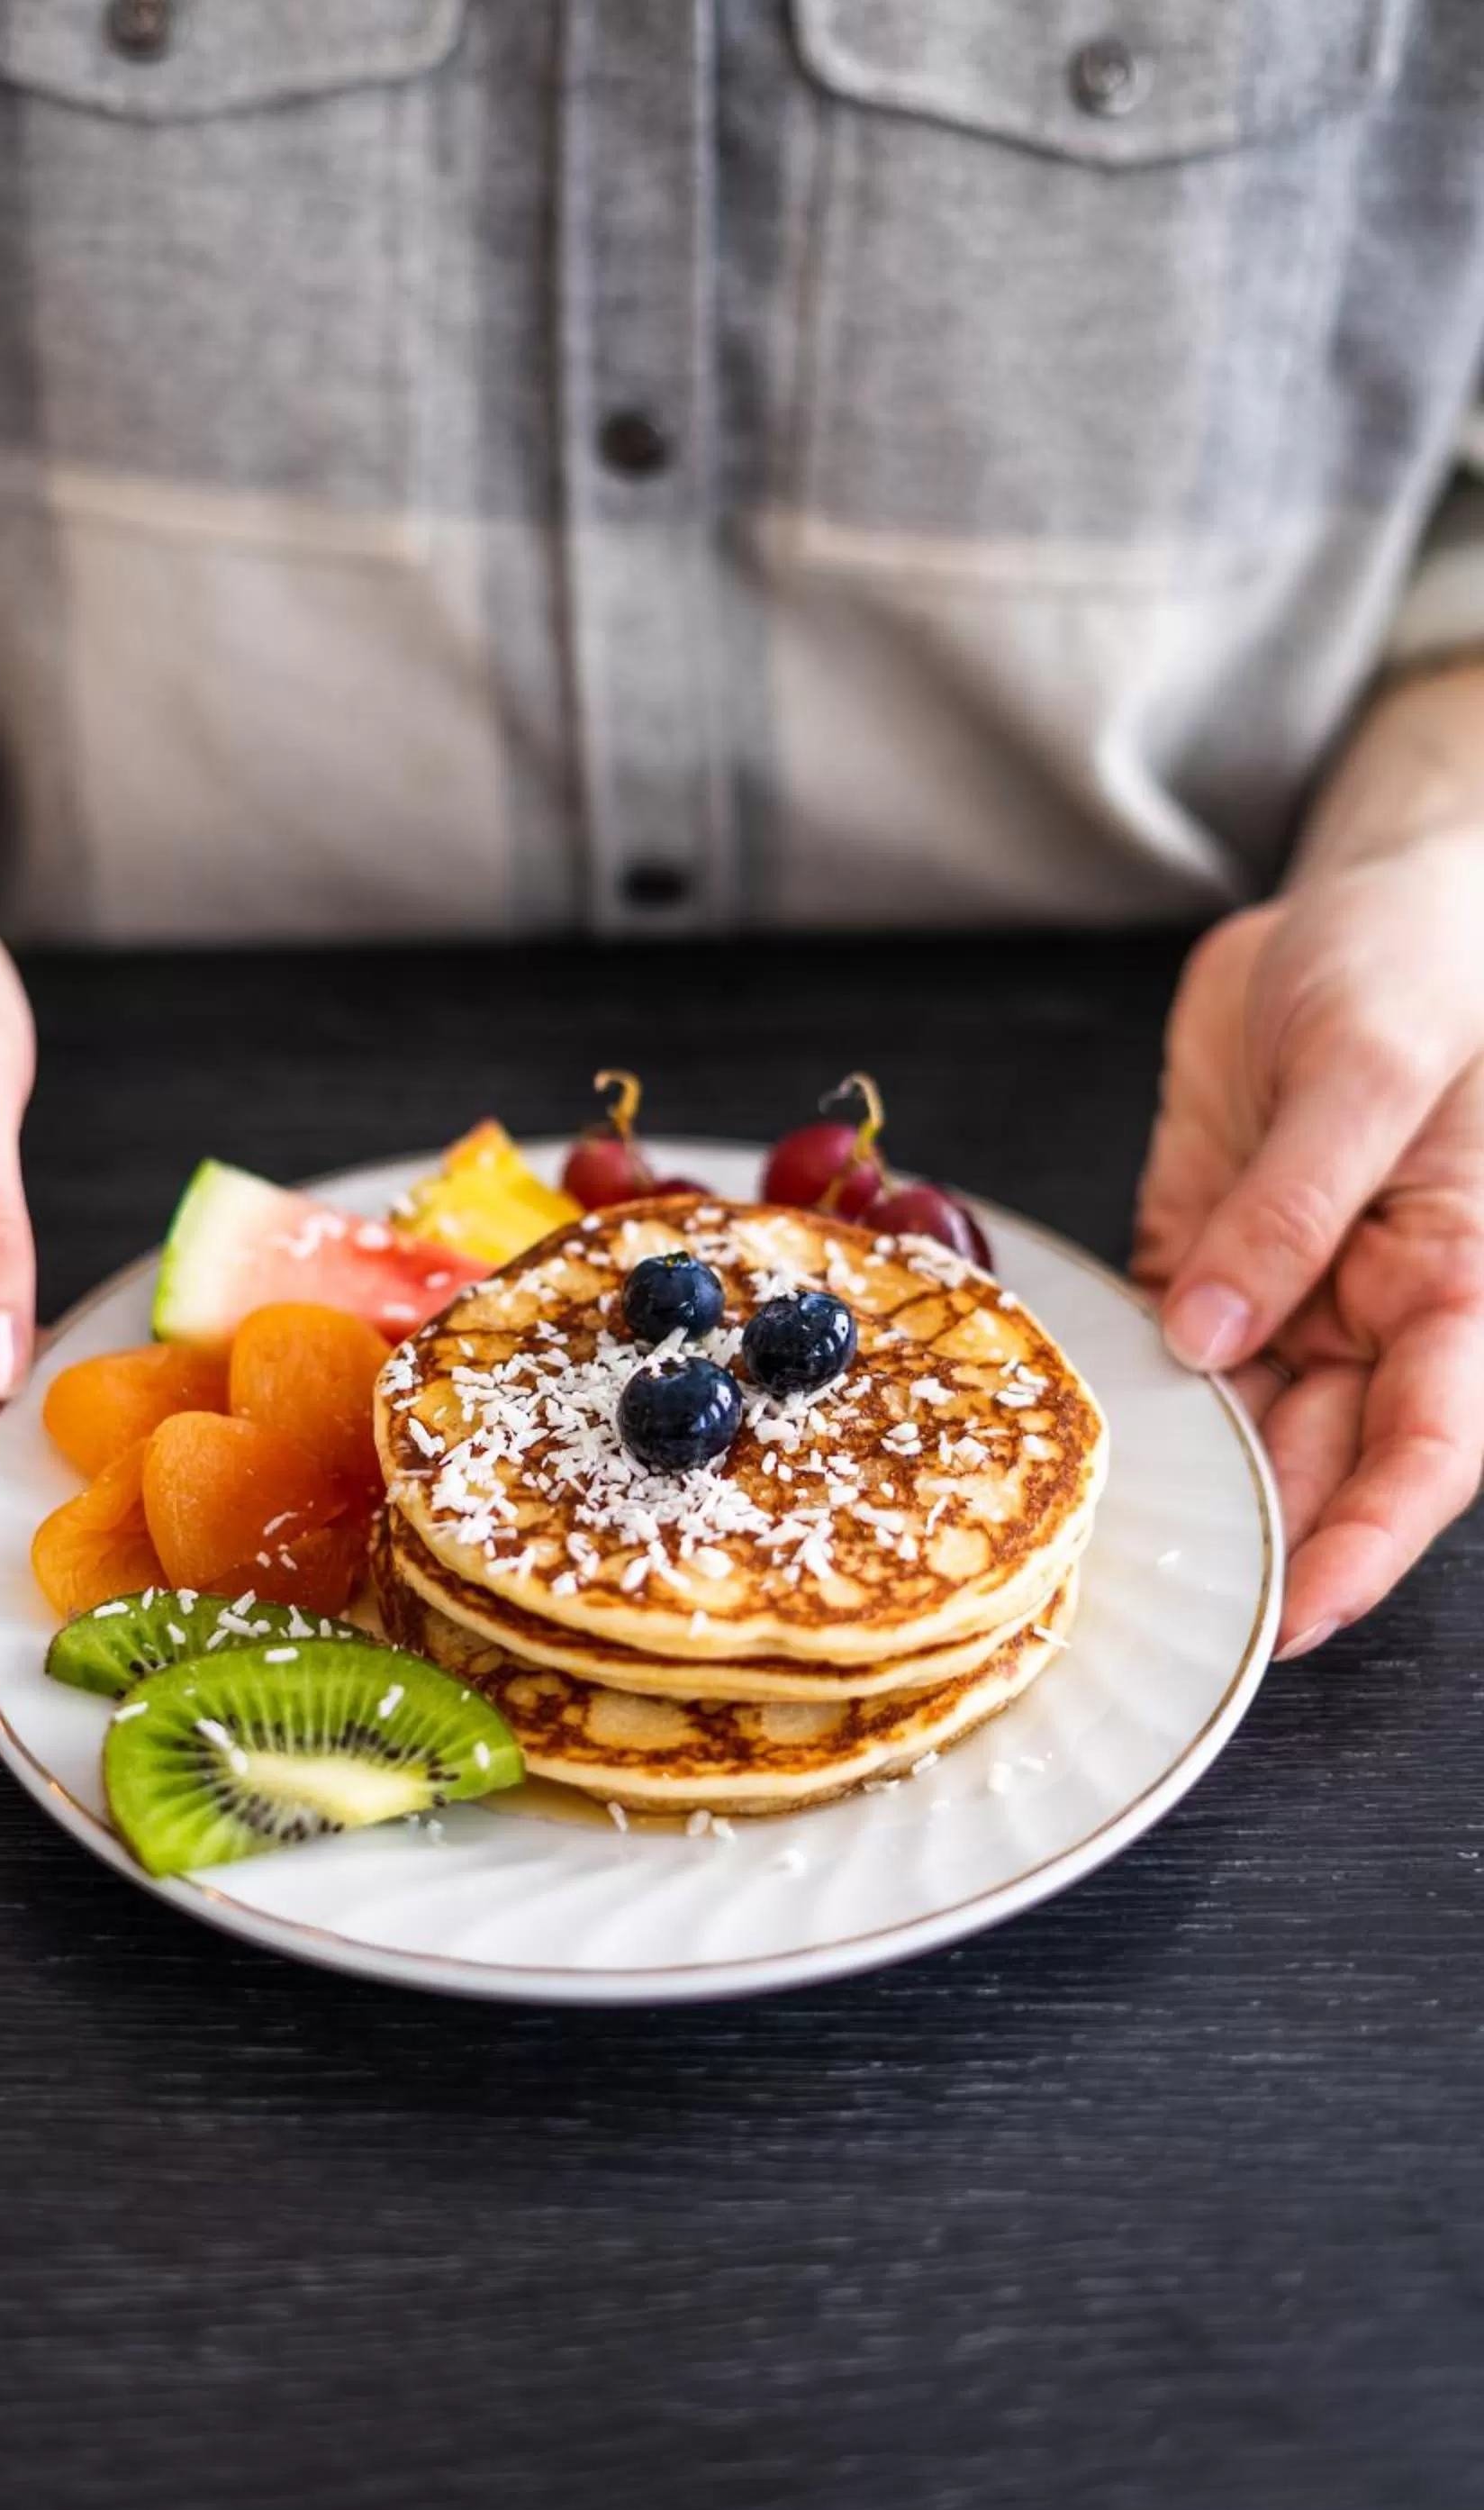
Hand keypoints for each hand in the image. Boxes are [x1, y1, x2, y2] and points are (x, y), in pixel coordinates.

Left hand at [1134, 834, 1483, 1655]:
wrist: (1367, 897)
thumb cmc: (1419, 960)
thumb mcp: (1364, 1064)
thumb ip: (1292, 1204)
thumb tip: (1212, 1334)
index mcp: (1462, 1278)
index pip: (1430, 1447)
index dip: (1370, 1540)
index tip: (1301, 1612)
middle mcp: (1379, 1306)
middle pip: (1325, 1459)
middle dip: (1260, 1538)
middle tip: (1169, 1610)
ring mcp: (1290, 1286)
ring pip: (1240, 1419)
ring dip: (1183, 1477)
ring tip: (1100, 1546)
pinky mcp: (1209, 1251)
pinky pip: (1166, 1342)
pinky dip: (1125, 1386)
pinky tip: (1064, 1430)